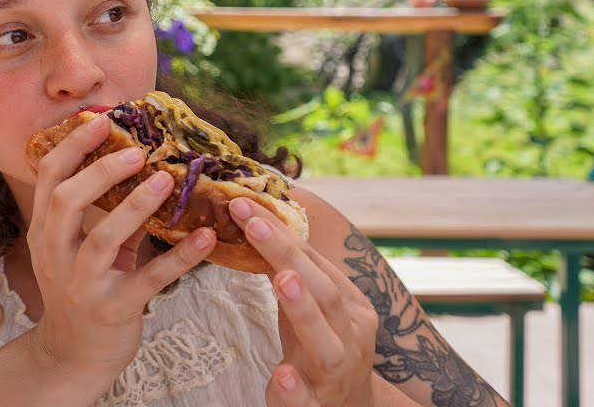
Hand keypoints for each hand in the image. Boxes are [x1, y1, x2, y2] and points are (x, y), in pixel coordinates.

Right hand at [27, 113, 216, 393]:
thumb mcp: (80, 249)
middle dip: (100, 171)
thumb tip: (141, 168)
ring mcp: (82, 285)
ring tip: (166, 181)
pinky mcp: (113, 310)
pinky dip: (179, 258)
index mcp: (45, 232)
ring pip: (103, 239)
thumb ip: (104, 214)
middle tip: (137, 151)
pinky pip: (150, 280)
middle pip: (66, 202)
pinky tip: (204, 238)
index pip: (48, 178)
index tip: (101, 120)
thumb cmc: (82, 291)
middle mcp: (56, 255)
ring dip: (136, 206)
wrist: (74, 354)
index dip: (73, 146)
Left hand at [230, 196, 379, 406]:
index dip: (281, 234)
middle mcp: (349, 335)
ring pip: (326, 345)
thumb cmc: (323, 346)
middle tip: (258, 228)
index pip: (314, 262)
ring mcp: (336, 373)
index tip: (245, 206)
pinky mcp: (315, 405)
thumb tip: (257, 223)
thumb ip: (293, 272)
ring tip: (283, 282)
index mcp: (349, 305)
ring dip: (303, 311)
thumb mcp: (313, 306)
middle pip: (325, 294)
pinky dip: (294, 387)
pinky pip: (306, 399)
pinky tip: (281, 374)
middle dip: (291, 259)